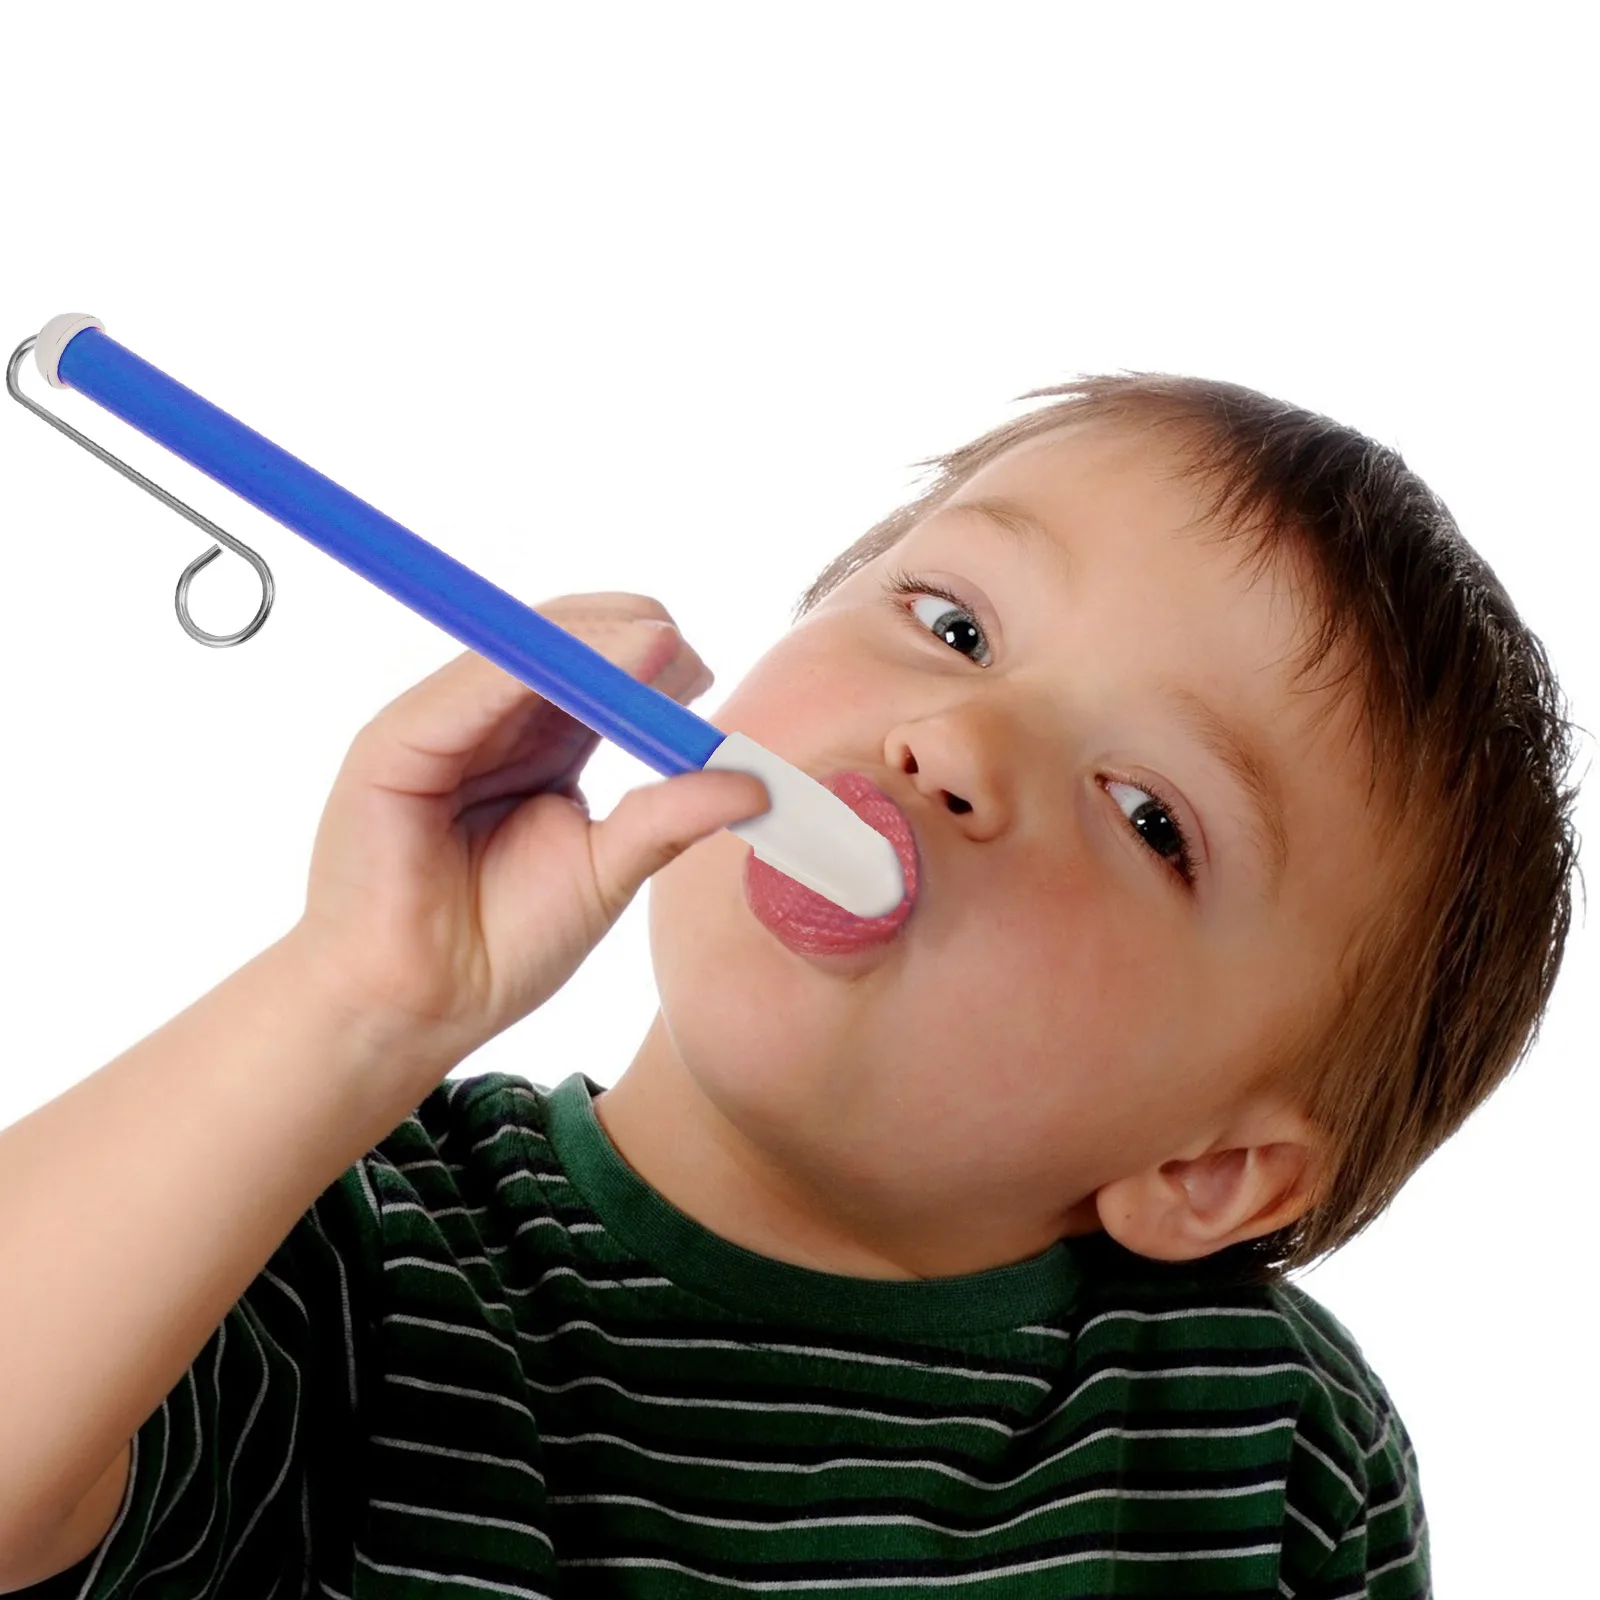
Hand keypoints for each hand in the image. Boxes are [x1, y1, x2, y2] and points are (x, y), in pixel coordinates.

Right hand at [287, 593, 769, 1062]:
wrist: (418, 1010)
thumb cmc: (500, 947)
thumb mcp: (606, 871)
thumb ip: (667, 818)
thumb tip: (754, 783)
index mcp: (538, 744)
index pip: (595, 671)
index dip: (649, 660)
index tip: (704, 677)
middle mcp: (488, 721)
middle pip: (561, 641)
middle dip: (631, 638)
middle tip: (688, 663)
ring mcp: (437, 724)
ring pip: (521, 646)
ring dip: (596, 640)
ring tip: (660, 649)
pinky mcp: (395, 742)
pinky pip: (472, 685)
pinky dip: (535, 665)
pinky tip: (594, 667)